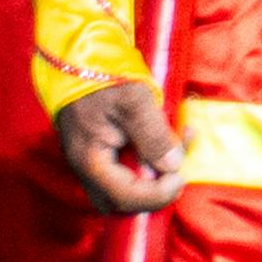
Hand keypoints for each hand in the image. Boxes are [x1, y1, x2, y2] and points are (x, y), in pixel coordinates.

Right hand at [54, 77, 186, 215]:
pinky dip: (152, 162)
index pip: (125, 198)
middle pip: (125, 202)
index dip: (158, 195)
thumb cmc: (104, 77)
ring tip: (182, 141)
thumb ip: (153, 135)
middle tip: (182, 163)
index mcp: (90, 161)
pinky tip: (169, 137)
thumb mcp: (134, 100)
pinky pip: (128, 172)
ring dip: (159, 176)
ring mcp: (93, 163)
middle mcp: (87, 169)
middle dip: (158, 191)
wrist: (79, 58)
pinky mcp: (102, 154)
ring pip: (128, 189)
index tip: (181, 174)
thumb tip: (173, 166)